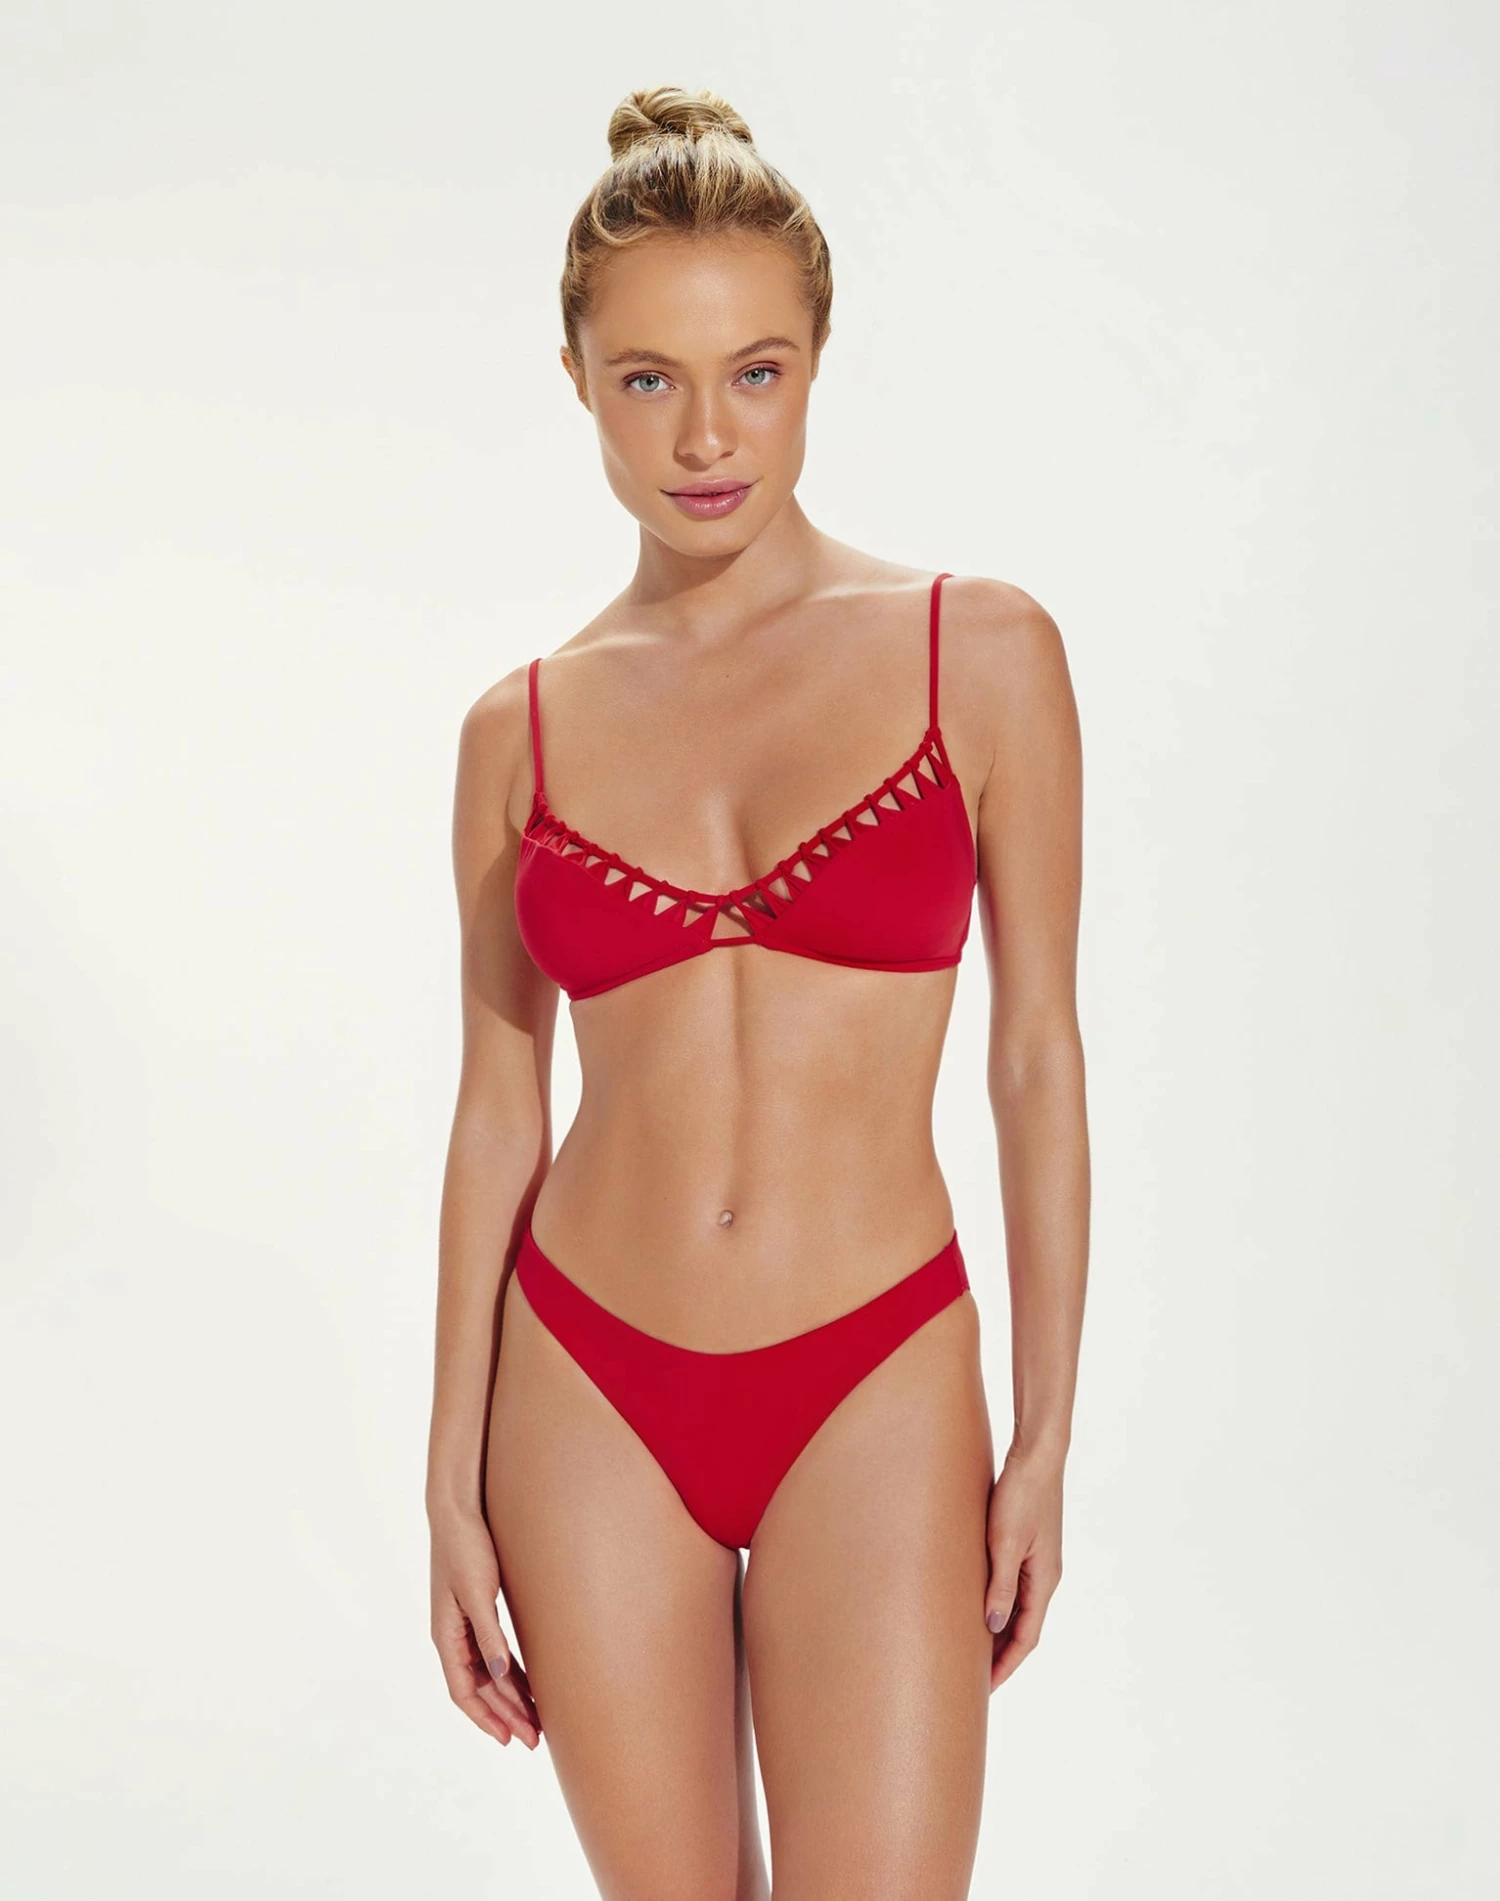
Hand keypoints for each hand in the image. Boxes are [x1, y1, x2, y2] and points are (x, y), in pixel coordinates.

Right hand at [429, 1507, 540, 1748]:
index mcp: (446, 1636)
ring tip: (536, 1720)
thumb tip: (500, 1676)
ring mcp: (464, 1626)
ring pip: (488, 1674)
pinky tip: (529, 1683)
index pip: (464, 1691)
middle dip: (505, 1715)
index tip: (507, 1740)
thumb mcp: (478, 1592)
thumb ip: (488, 1634)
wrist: (459, 1511)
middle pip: (479, 1688)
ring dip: (510, 1698)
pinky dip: (511, 1673)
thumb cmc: (466, 1548)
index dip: (485, 1718)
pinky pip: (493, 1654)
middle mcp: (452, 1637)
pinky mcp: (477, 1612)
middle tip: (534, 1738)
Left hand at [983, 1439, 1064, 1690]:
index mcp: (1044, 1582)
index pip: (1026, 1638)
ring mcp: (1036, 1562)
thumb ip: (1001, 1585)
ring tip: (968, 1650)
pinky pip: (1010, 1587)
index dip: (1005, 1666)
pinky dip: (995, 1604)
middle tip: (970, 1679)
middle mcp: (1044, 1577)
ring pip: (1015, 1609)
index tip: (983, 1689)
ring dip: (996, 1631)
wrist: (1036, 1455)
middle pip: (1022, 1628)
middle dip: (1000, 1656)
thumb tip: (993, 1626)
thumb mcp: (1006, 1543)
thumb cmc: (1021, 1495)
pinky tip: (974, 1604)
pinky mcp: (1025, 1546)